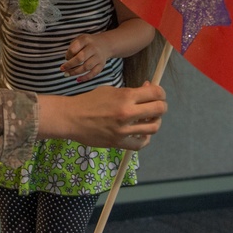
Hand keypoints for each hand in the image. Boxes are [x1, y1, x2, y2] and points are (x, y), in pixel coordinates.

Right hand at [37, 82, 165, 149]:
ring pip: (153, 127)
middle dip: (161, 106)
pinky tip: (140, 133)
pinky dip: (144, 138)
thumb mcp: (110, 89)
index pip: (156, 93)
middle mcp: (127, 113)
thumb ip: (131, 91)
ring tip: (148, 119)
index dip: (161, 93)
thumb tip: (148, 89)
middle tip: (156, 106)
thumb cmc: (90, 101)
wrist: (72, 117)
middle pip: (159, 109)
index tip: (157, 94)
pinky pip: (141, 143)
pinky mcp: (118, 142)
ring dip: (154, 122)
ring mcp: (123, 130)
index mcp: (125, 96)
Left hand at [60, 33, 109, 82]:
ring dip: (75, 72)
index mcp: (86, 40)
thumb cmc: (88, 43)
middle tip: (62, 69)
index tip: (66, 58)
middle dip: (69, 65)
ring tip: (67, 74)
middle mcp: (93, 48)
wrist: (105, 44)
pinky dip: (85, 78)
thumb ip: (73, 47)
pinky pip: (93, 73)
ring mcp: (98, 57)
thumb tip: (67, 60)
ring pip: (86, 67)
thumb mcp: (80, 39)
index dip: (68, 55)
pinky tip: (78, 79)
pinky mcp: (101, 65)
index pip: (74, 48)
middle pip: (80, 58)